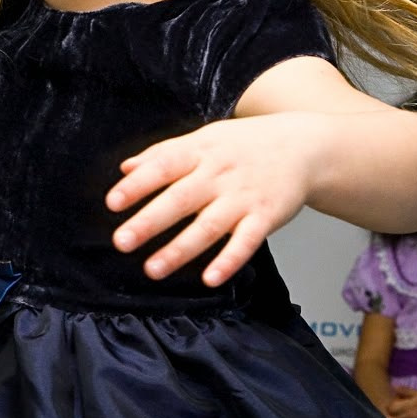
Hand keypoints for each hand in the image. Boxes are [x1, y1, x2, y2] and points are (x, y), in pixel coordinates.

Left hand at [106, 115, 314, 285]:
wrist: (303, 146)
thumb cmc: (245, 144)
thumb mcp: (205, 138)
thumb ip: (164, 153)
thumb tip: (124, 168)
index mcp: (201, 153)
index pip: (163, 166)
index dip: (137, 185)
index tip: (113, 203)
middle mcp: (220, 175)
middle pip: (180, 199)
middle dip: (149, 222)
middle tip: (121, 242)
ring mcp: (244, 197)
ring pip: (209, 226)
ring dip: (180, 250)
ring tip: (152, 270)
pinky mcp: (266, 217)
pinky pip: (246, 241)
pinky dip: (229, 261)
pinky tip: (210, 279)